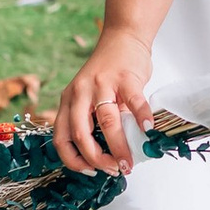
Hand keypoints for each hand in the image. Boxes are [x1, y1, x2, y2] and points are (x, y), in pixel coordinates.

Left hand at [54, 30, 153, 176]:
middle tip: (112, 170)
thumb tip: (109, 154)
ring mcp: (102, 84)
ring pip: (106, 122)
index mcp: (69, 100)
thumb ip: (94, 121)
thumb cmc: (108, 72)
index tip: (90, 171)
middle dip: (96, 159)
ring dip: (118, 147)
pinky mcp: (125, 77)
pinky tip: (148, 131)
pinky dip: (142, 118)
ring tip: (128, 162)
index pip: (61, 137)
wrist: (123, 38)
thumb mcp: (90, 96)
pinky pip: (134, 102)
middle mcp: (80, 92)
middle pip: (80, 134)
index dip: (73, 160)